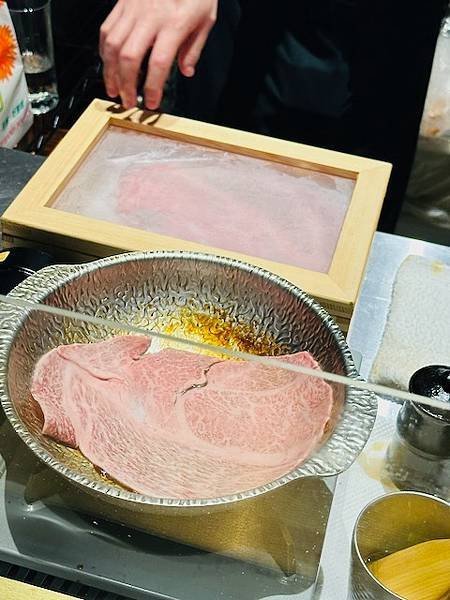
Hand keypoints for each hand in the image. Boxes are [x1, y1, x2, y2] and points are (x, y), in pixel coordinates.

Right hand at [99, 0, 216, 110]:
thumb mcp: (206, 19)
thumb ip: (194, 48)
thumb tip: (186, 71)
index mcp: (174, 23)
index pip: (159, 63)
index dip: (153, 87)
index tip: (153, 102)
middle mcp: (150, 16)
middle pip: (129, 57)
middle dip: (126, 84)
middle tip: (128, 101)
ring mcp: (133, 8)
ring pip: (112, 45)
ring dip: (110, 72)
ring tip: (114, 89)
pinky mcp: (122, 2)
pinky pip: (107, 29)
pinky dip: (104, 51)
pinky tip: (108, 64)